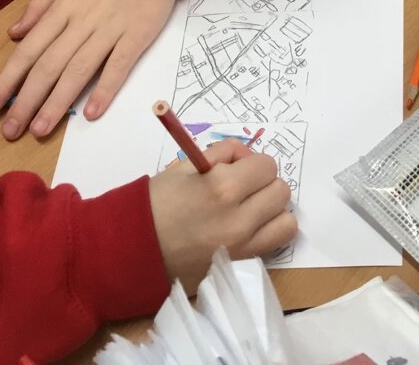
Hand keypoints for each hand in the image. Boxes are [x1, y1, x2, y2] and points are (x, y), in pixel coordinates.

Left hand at [0, 0, 175, 139]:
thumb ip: (41, 5)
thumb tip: (16, 33)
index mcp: (63, 8)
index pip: (29, 50)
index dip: (10, 79)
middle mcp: (82, 22)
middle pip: (49, 66)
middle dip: (27, 100)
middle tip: (13, 130)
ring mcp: (110, 31)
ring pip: (78, 70)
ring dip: (57, 102)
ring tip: (41, 129)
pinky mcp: (136, 36)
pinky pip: (118, 66)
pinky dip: (105, 89)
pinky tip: (92, 112)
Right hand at [149, 139, 295, 292]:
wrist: (132, 252)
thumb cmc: (155, 205)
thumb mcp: (184, 167)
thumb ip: (223, 153)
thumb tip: (246, 156)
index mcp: (223, 188)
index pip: (267, 165)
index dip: (252, 164)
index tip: (236, 169)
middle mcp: (240, 219)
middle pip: (281, 190)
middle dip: (264, 183)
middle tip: (242, 188)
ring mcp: (243, 246)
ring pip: (286, 220)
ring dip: (272, 210)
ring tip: (250, 209)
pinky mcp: (241, 265)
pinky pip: (276, 244)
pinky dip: (269, 233)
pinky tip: (249, 229)